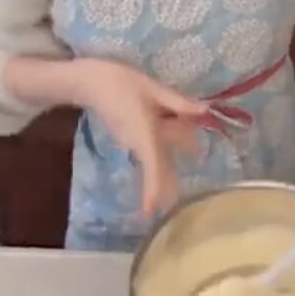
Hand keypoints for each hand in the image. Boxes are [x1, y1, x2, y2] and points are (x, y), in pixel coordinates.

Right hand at [77, 59, 206, 212]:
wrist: (89, 82)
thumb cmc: (120, 83)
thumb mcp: (152, 88)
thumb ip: (178, 102)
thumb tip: (205, 111)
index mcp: (145, 135)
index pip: (152, 168)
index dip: (152, 191)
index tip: (151, 214)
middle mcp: (138, 144)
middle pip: (158, 169)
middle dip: (169, 183)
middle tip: (184, 194)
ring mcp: (133, 142)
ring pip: (157, 157)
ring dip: (172, 159)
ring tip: (196, 152)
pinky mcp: (130, 136)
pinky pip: (152, 147)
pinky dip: (167, 145)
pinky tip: (181, 134)